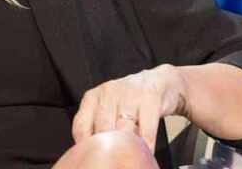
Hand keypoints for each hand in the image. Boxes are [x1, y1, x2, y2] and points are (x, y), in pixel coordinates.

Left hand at [71, 64, 188, 153]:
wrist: (160, 82)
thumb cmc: (129, 100)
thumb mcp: (108, 108)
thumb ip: (97, 126)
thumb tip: (91, 153)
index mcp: (93, 98)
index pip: (81, 127)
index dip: (85, 147)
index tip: (93, 159)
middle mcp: (108, 94)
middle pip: (102, 129)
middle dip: (108, 149)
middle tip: (112, 162)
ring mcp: (129, 95)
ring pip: (124, 130)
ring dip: (127, 149)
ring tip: (127, 161)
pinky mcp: (150, 99)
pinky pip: (146, 129)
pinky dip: (146, 147)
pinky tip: (146, 155)